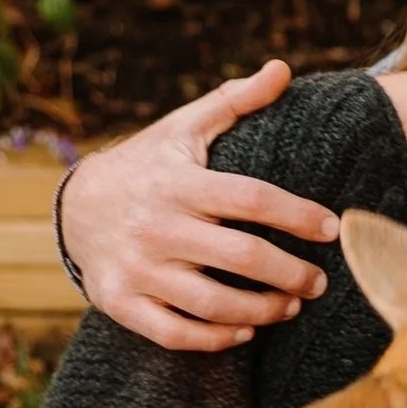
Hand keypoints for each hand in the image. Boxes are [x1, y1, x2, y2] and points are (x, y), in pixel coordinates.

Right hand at [59, 60, 343, 351]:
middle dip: (291, 273)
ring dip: (262, 311)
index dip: (296, 214)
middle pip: (240, 256)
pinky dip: (215, 338)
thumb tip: (283, 69)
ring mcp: (138, 268)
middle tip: (319, 282)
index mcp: (178, 182)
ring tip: (292, 307)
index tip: (331, 228)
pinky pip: (176, 332)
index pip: (250, 198)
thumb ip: (234, 101)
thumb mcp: (182, 128)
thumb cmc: (146, 166)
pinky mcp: (121, 303)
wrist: (75, 207)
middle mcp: (157, 226)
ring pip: (212, 302)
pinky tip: (246, 331)